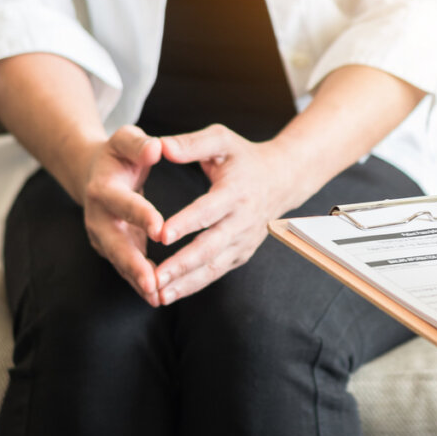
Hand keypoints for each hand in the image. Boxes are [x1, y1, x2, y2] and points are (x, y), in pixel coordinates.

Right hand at [81, 125, 164, 305]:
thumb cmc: (120, 154)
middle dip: (133, 263)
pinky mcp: (111, 248)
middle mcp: (98, 216)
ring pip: (119, 261)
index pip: (123, 203)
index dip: (140, 215)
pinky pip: (125, 268)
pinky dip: (139, 283)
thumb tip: (155, 148)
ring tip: (157, 296)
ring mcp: (102, 236)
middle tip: (153, 281)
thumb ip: (139, 143)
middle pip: (114, 242)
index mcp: (104, 188)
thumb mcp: (126, 139)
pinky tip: (158, 297)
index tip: (160, 228)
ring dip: (137, 280)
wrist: (96, 172)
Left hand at [154, 124, 294, 304]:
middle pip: (211, 246)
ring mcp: (244, 240)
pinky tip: (170, 293)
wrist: (282, 179)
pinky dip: (193, 285)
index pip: (209, 210)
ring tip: (158, 295)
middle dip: (182, 264)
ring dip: (186, 283)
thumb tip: (160, 146)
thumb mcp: (221, 140)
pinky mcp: (241, 253)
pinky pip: (216, 272)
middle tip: (155, 278)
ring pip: (213, 266)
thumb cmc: (244, 157)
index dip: (186, 223)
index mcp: (236, 190)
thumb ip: (190, 143)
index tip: (161, 235)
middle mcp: (242, 220)